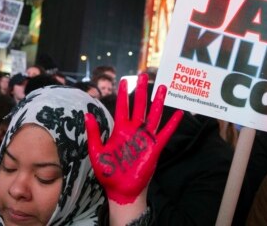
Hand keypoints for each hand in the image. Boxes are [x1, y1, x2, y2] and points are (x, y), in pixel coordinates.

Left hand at [85, 73, 182, 203]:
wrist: (121, 191)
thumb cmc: (108, 173)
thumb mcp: (97, 152)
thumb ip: (94, 133)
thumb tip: (87, 114)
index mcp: (120, 130)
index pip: (122, 107)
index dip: (123, 94)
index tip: (124, 80)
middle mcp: (134, 131)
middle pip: (139, 106)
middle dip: (141, 91)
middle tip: (144, 75)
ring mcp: (145, 138)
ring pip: (153, 115)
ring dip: (157, 101)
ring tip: (161, 87)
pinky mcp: (154, 148)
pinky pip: (165, 133)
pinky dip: (172, 123)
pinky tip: (179, 113)